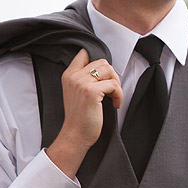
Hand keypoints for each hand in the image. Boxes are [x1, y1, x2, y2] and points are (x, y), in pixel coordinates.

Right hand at [46, 49, 122, 178]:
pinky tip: (115, 104)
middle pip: (102, 61)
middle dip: (112, 75)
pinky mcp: (91, 92)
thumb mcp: (76, 93)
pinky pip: (113, 85)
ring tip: (114, 96)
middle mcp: (74, 76)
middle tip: (112, 90)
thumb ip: (84, 78)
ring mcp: (82, 83)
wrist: (75, 136)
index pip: (84, 52)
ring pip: (109, 70)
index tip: (106, 75)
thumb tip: (106, 69)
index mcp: (69, 74)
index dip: (99, 60)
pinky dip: (119, 95)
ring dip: (116, 84)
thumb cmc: (79, 117)